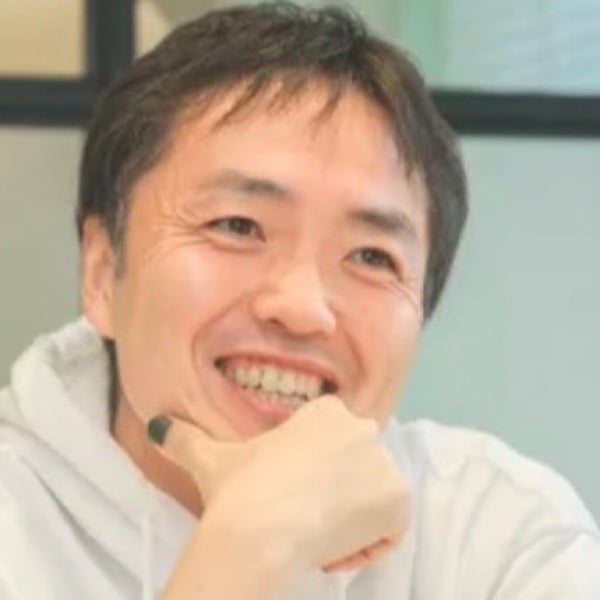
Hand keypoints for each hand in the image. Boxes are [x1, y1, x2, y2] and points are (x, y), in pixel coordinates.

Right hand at [148, 395, 409, 572]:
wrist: (260, 529)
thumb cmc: (240, 489)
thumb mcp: (211, 459)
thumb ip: (186, 438)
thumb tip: (157, 425)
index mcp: (328, 412)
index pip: (335, 453)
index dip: (313, 483)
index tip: (288, 499)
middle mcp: (363, 427)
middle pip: (356, 474)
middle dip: (334, 501)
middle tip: (301, 520)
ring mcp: (384, 461)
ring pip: (374, 501)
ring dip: (349, 525)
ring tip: (315, 535)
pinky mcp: (399, 497)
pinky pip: (391, 528)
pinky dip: (368, 546)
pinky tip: (333, 547)